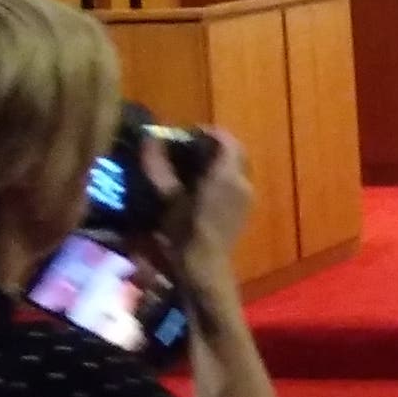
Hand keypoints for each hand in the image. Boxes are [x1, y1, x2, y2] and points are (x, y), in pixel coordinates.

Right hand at [171, 132, 254, 268]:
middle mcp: (243, 181)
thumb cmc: (184, 231)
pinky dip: (223, 174)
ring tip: (193, 165)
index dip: (207, 132)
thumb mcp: (167, 196)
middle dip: (213, 144)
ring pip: (237, 166)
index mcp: (227, 174)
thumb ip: (158, 164)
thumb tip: (150, 138)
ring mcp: (248, 195)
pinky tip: (203, 185)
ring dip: (218, 160)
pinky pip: (237, 181)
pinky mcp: (246, 207)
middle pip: (234, 150)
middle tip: (188, 147)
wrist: (205, 265)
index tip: (186, 134)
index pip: (225, 139)